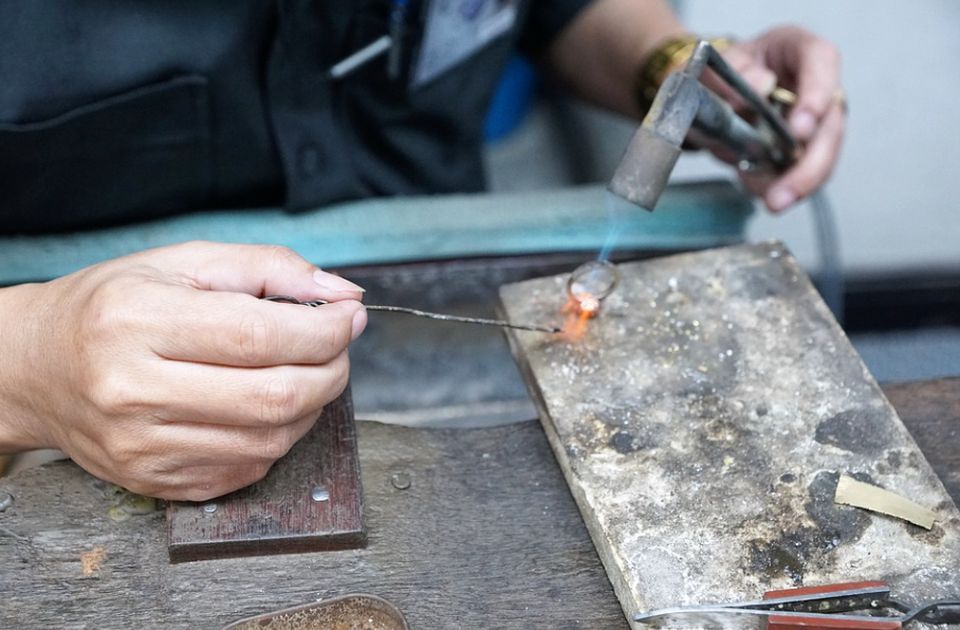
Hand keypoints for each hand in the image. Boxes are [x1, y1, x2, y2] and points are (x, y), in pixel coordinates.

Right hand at [0, 242, 366, 500]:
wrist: (35, 369)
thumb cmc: (112, 306)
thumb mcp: (182, 262)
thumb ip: (268, 268)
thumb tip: (342, 292)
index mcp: (137, 320)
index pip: (258, 335)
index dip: (324, 329)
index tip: (351, 316)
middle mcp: (132, 389)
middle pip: (273, 396)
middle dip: (331, 370)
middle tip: (338, 347)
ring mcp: (141, 446)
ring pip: (269, 440)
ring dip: (312, 406)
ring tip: (306, 373)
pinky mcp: (153, 481)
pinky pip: (246, 469)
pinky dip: (278, 437)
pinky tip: (269, 407)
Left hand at [720, 26, 845, 211]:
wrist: (715, 94)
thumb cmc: (723, 72)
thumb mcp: (715, 66)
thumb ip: (731, 73)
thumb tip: (760, 84)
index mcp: (796, 50)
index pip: (821, 61)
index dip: (817, 95)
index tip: (800, 129)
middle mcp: (815, 84)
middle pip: (830, 122)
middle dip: (811, 162)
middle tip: (786, 189)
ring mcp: (815, 118)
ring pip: (823, 155)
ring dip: (801, 184)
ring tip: (773, 202)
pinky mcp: (804, 147)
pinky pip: (802, 172)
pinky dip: (782, 186)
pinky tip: (762, 191)